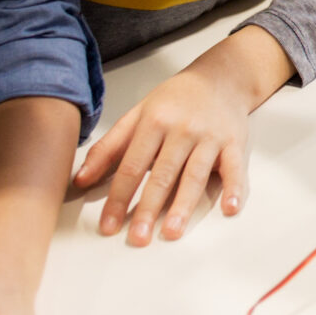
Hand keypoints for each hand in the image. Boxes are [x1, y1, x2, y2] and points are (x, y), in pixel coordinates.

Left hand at [72, 27, 287, 246]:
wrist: (221, 77)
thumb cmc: (175, 100)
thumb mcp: (137, 114)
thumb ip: (108, 147)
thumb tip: (80, 179)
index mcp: (154, 122)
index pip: (131, 166)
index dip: (118, 197)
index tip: (108, 226)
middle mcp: (182, 129)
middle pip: (162, 174)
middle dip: (148, 208)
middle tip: (137, 238)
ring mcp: (210, 136)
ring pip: (195, 175)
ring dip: (183, 205)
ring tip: (172, 232)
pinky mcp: (235, 142)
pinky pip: (235, 168)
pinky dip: (234, 188)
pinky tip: (229, 208)